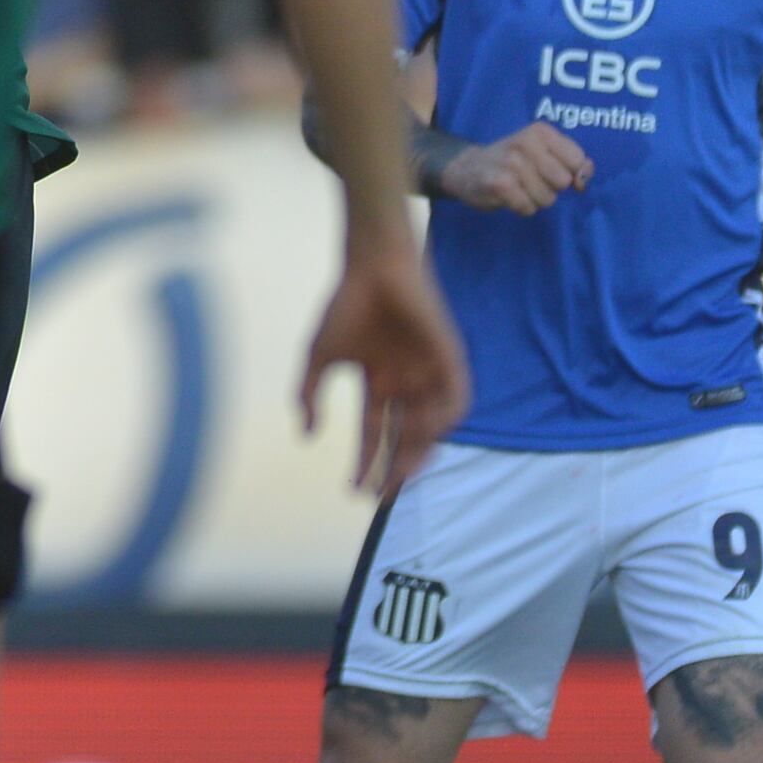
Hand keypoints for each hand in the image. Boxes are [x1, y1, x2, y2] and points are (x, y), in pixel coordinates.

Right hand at [298, 240, 467, 497]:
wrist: (372, 267)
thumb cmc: (346, 305)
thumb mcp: (318, 356)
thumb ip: (307, 395)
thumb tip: (306, 434)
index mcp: (378, 384)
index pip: (376, 434)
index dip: (367, 463)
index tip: (353, 490)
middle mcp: (406, 384)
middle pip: (406, 438)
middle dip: (396, 468)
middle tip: (381, 495)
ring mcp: (429, 373)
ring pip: (431, 424)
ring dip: (417, 448)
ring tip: (398, 465)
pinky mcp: (450, 358)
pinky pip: (456, 398)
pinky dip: (444, 416)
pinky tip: (426, 428)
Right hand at [433, 121, 596, 213]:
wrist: (466, 168)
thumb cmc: (513, 161)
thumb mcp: (544, 152)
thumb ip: (573, 161)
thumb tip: (585, 177)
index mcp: (540, 131)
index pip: (577, 160)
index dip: (570, 173)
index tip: (552, 171)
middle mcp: (525, 142)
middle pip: (563, 182)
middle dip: (551, 188)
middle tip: (531, 179)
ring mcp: (511, 162)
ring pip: (547, 198)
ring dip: (535, 199)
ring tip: (518, 187)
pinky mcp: (499, 183)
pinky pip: (528, 208)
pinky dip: (521, 207)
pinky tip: (509, 196)